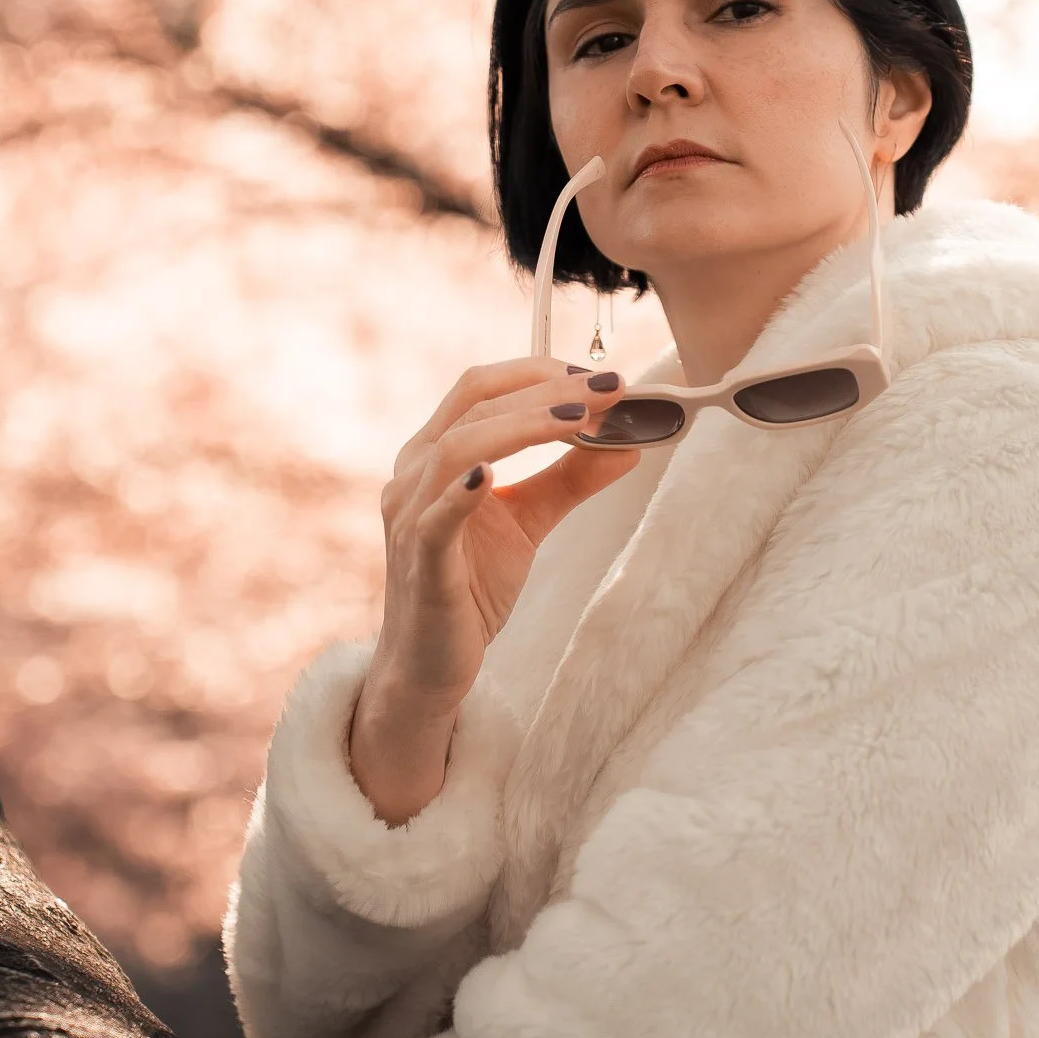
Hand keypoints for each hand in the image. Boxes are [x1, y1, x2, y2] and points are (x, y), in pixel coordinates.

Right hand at [367, 356, 640, 718]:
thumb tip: (629, 444)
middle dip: (545, 389)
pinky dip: (463, 493)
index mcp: (434, 453)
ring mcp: (409, 516)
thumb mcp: (529, 523)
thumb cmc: (470, 588)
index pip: (481, 388)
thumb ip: (571, 480)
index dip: (540, 372)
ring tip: (580, 420)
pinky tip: (494, 476)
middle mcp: (413, 473)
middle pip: (474, 405)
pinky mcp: (420, 562)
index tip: (603, 378)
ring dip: (523, 426)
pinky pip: (436, 519)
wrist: (430, 665)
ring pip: (457, 447)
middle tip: (608, 389)